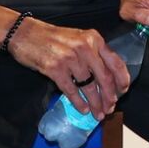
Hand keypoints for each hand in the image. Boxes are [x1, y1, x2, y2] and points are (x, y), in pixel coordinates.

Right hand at [7, 18, 129, 115]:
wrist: (25, 34)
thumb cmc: (53, 38)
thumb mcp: (79, 39)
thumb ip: (94, 53)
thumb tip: (107, 76)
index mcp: (95, 39)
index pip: (115, 62)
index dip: (121, 80)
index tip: (123, 92)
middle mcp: (85, 48)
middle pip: (104, 77)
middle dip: (109, 96)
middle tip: (110, 108)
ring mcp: (70, 58)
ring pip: (88, 86)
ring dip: (95, 103)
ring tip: (98, 113)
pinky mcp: (55, 69)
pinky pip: (71, 90)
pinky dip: (79, 102)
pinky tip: (83, 110)